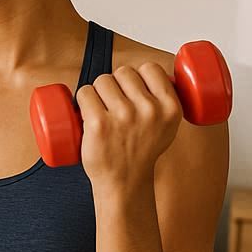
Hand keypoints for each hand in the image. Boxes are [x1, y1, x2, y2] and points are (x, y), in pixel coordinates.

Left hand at [77, 63, 182, 193]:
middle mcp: (149, 110)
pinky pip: (85, 93)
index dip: (138, 75)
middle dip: (115, 83)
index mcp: (170, 108)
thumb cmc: (141, 153)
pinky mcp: (99, 124)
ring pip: (102, 81)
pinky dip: (82, 99)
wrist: (124, 183)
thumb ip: (164, 100)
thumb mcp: (167, 126)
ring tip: (101, 110)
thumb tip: (154, 73)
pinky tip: (85, 111)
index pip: (150, 69)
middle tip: (113, 104)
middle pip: (123, 72)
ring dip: (97, 91)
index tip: (132, 89)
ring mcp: (124, 116)